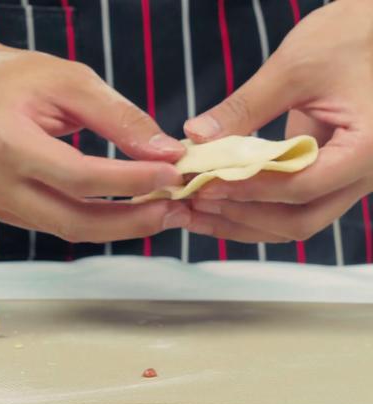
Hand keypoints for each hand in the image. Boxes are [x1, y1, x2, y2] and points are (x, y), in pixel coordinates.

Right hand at [0, 45, 190, 242]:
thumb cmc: (17, 80)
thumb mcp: (72, 82)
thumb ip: (119, 118)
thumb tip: (166, 153)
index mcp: (6, 143)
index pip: (78, 177)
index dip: (129, 181)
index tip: (171, 174)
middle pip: (73, 220)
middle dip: (130, 221)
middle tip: (173, 211)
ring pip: (67, 229)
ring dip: (117, 226)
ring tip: (158, 211)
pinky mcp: (5, 210)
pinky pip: (56, 224)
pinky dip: (94, 221)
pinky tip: (123, 209)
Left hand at [182, 0, 372, 243]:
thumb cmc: (349, 37)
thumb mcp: (294, 69)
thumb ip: (245, 108)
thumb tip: (196, 138)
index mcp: (367, 148)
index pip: (302, 187)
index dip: (248, 191)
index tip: (205, 185)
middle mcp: (363, 174)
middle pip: (299, 221)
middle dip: (241, 216)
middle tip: (193, 204)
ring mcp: (347, 178)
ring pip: (294, 221)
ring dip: (242, 220)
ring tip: (194, 210)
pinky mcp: (328, 173)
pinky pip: (291, 205)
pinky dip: (253, 207)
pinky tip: (215, 199)